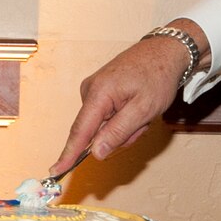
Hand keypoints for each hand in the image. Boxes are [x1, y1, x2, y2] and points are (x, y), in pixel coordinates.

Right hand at [48, 20, 207, 173]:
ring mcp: (95, 90)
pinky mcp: (101, 91)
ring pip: (104, 126)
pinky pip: (107, 116)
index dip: (68, 154)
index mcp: (99, 93)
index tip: (55, 170)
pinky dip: (123, 118)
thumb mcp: (144, 109)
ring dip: (125, 126)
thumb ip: (118, 132)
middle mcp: (91, 90)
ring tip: (142, 111)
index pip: (80, 131)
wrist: (165, 51)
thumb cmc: (157, 76)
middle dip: (120, 135)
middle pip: (96, 132)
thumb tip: (95, 153)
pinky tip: (136, 106)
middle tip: (143, 123)